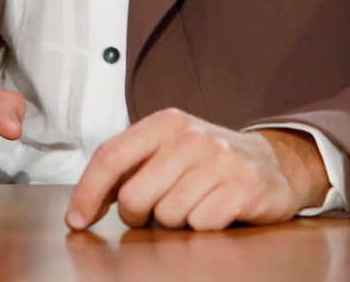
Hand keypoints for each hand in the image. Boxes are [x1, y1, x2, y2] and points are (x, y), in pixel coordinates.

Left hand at [65, 109, 328, 230]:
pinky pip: (200, 225)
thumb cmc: (208, 161)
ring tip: (192, 205)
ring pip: (167, 216)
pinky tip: (215, 211)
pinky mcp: (244, 187)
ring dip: (174, 222)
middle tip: (157, 210)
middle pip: (134, 196)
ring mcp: (220, 161)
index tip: (76, 221)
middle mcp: (191, 137)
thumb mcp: (167, 150)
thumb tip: (84, 206)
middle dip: (138, 215)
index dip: (87, 192)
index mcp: (166, 123)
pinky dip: (202, 227)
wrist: (273, 163)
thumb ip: (129, 168)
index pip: (111, 156)